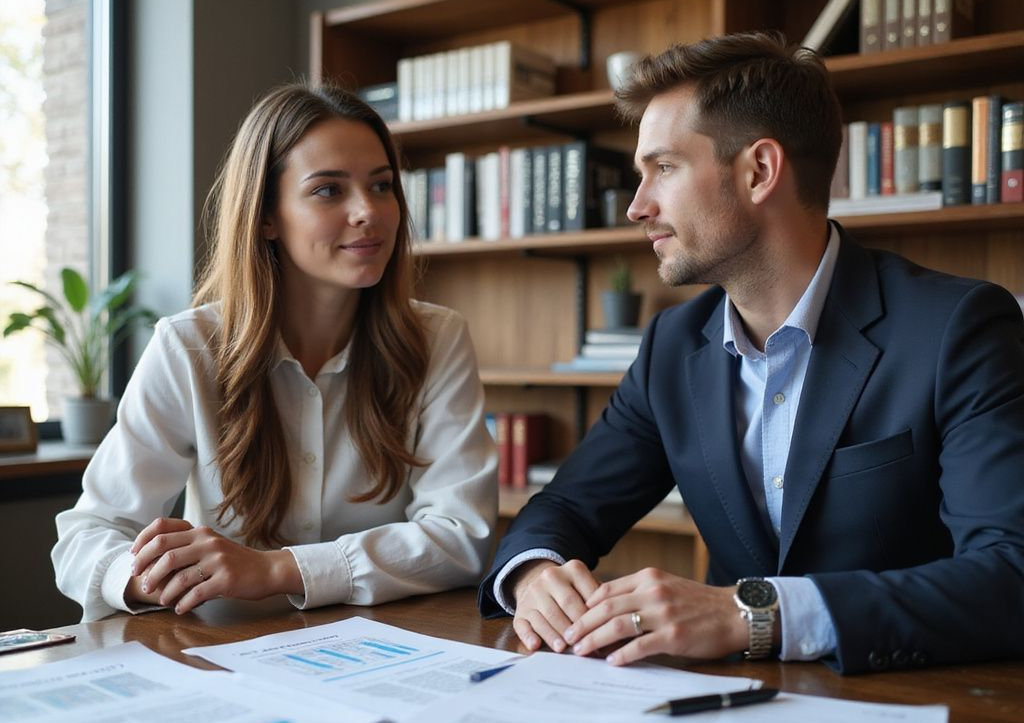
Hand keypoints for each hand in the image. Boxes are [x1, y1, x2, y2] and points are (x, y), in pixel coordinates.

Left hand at [128, 517, 302, 613]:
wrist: (267, 570)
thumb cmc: (235, 561)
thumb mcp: (212, 546)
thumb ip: (189, 547)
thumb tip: (153, 560)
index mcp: (201, 532)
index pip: (161, 528)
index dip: (142, 543)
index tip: (133, 558)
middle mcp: (208, 542)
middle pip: (165, 552)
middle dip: (147, 570)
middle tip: (143, 584)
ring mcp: (218, 560)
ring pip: (178, 576)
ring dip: (164, 592)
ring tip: (162, 600)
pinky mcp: (226, 579)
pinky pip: (195, 593)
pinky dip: (183, 603)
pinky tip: (179, 608)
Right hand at [510, 559, 599, 652]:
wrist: (540, 582)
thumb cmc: (574, 592)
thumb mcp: (588, 588)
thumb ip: (601, 603)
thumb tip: (616, 631)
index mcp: (574, 569)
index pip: (588, 594)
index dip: (597, 616)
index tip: (606, 634)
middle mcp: (551, 576)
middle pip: (568, 604)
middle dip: (579, 627)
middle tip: (588, 646)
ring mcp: (533, 592)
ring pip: (546, 615)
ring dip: (556, 635)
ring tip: (565, 649)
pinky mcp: (520, 610)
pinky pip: (523, 624)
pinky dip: (529, 635)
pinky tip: (536, 645)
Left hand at [563, 567, 747, 665]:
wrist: (733, 613)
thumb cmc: (698, 602)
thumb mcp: (666, 586)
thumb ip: (638, 593)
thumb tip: (607, 611)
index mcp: (648, 577)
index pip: (606, 590)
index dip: (586, 606)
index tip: (574, 619)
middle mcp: (652, 591)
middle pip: (605, 608)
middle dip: (582, 624)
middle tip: (569, 638)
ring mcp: (663, 613)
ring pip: (617, 625)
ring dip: (594, 640)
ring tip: (582, 650)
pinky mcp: (673, 635)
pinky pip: (639, 646)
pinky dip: (622, 655)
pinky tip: (612, 661)